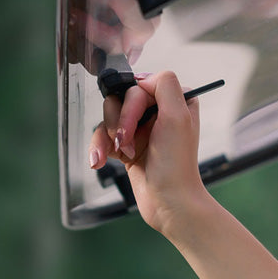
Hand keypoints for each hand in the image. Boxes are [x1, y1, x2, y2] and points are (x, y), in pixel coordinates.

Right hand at [88, 70, 210, 234]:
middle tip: (129, 142)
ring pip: (109, 117)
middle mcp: (159, 112)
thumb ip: (165, 85)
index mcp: (176, 102)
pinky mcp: (127, 147)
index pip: (141, 85)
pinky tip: (98, 162)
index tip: (140, 123)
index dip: (134, 104)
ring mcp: (142, 130)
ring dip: (110, 136)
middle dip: (121, 122)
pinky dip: (99, 148)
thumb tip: (142, 77)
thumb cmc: (176, 163)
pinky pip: (102, 137)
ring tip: (124, 154)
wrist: (169, 202)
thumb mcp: (178, 117)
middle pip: (121, 99)